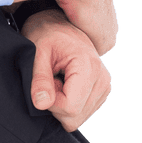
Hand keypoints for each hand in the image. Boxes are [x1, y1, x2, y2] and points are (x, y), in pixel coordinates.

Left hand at [22, 9, 111, 130]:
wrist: (59, 24)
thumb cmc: (46, 34)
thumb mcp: (37, 52)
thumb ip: (39, 79)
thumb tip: (41, 104)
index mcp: (88, 66)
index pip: (70, 107)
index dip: (50, 103)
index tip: (43, 84)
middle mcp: (102, 78)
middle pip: (75, 117)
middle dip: (56, 105)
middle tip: (50, 80)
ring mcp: (104, 86)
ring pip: (78, 118)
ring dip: (62, 103)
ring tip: (57, 79)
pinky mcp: (101, 91)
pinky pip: (81, 112)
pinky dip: (69, 103)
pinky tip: (64, 83)